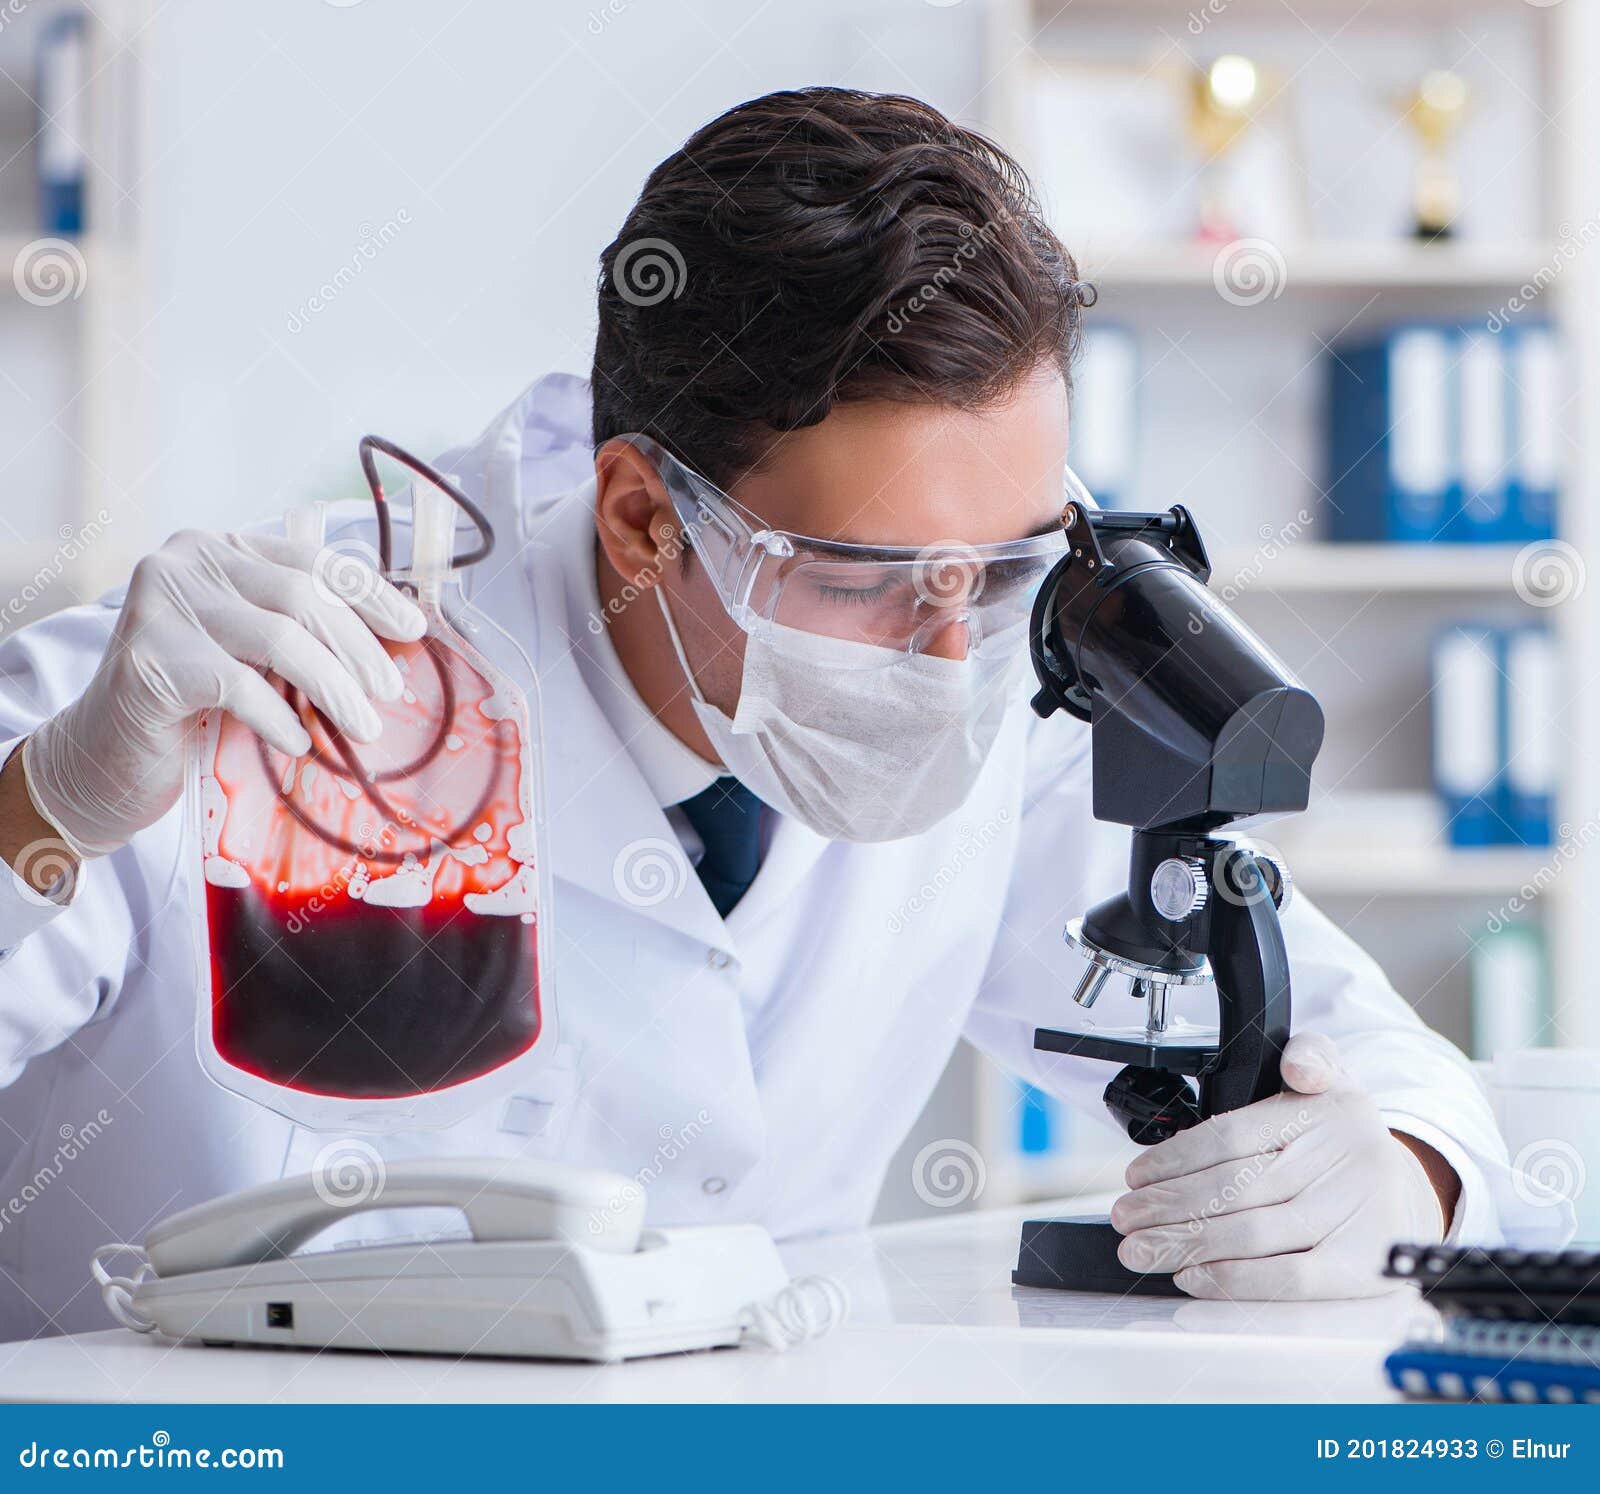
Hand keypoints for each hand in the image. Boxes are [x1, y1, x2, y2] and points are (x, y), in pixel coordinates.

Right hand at [22, 529, 425, 857]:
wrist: (103, 760)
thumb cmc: (192, 708)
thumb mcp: (253, 655)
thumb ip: (300, 631)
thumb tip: (392, 640)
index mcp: (219, 550)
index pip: (311, 560)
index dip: (370, 595)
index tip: (413, 631)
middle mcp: (185, 563)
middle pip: (301, 596)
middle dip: (358, 649)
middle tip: (390, 693)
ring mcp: (160, 606)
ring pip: (279, 638)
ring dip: (333, 688)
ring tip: (362, 727)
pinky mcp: (149, 659)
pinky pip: (239, 685)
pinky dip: (280, 718)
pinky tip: (299, 745)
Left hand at [1109, 1032, 1447, 1300]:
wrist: (1407, 1194)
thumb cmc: (1345, 1140)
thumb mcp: (1334, 1079)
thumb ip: (1310, 1056)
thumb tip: (1297, 1066)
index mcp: (1324, 1112)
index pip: (1233, 1135)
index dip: (1177, 1158)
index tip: (1136, 1176)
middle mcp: (1343, 1162)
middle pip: (1235, 1187)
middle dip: (1169, 1206)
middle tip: (1126, 1218)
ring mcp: (1353, 1216)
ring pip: (1254, 1234)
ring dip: (1188, 1244)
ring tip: (1143, 1250)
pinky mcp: (1360, 1268)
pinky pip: (1290, 1279)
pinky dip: (1236, 1280)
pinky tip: (1194, 1276)